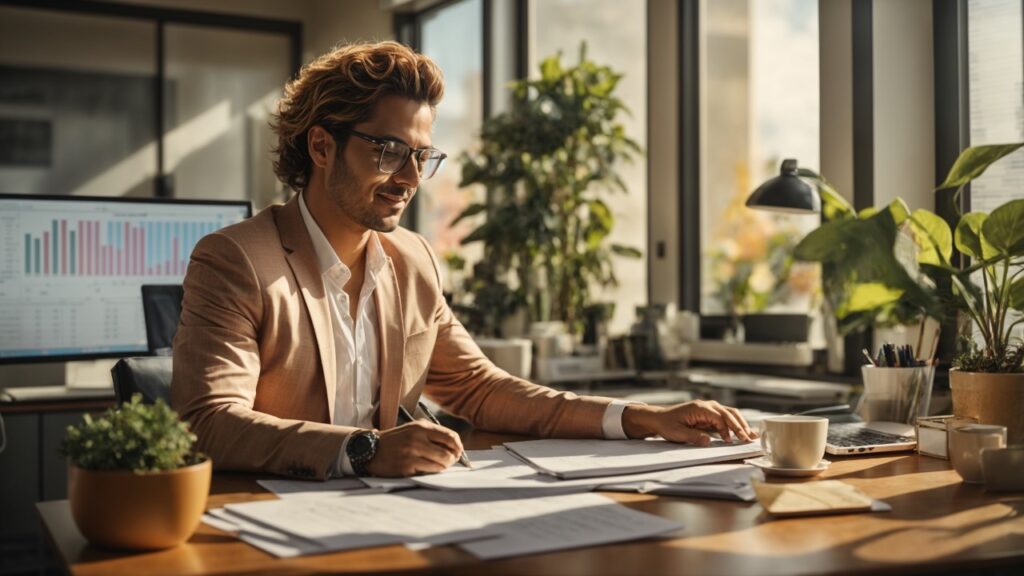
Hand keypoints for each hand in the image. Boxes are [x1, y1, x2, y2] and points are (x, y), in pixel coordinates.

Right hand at [364, 420, 463, 476]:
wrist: (371, 449)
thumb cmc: (397, 440)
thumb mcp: (414, 429)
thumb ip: (434, 435)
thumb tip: (456, 448)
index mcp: (421, 427)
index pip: (451, 437)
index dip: (458, 447)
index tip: (458, 452)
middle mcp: (417, 438)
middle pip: (448, 453)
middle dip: (452, 460)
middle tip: (448, 462)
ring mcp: (411, 453)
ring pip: (440, 465)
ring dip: (442, 468)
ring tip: (435, 465)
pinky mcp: (406, 467)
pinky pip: (428, 472)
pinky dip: (430, 472)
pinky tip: (423, 468)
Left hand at [621, 400, 757, 445]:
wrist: (659, 418)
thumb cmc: (667, 424)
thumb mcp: (677, 432)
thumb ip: (693, 436)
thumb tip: (708, 441)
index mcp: (700, 408)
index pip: (719, 418)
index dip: (726, 429)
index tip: (730, 441)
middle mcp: (707, 405)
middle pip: (729, 414)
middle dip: (740, 426)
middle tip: (748, 439)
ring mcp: (710, 409)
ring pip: (731, 414)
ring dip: (741, 424)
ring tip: (751, 436)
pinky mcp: (710, 415)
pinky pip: (726, 418)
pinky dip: (736, 425)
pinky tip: (745, 432)